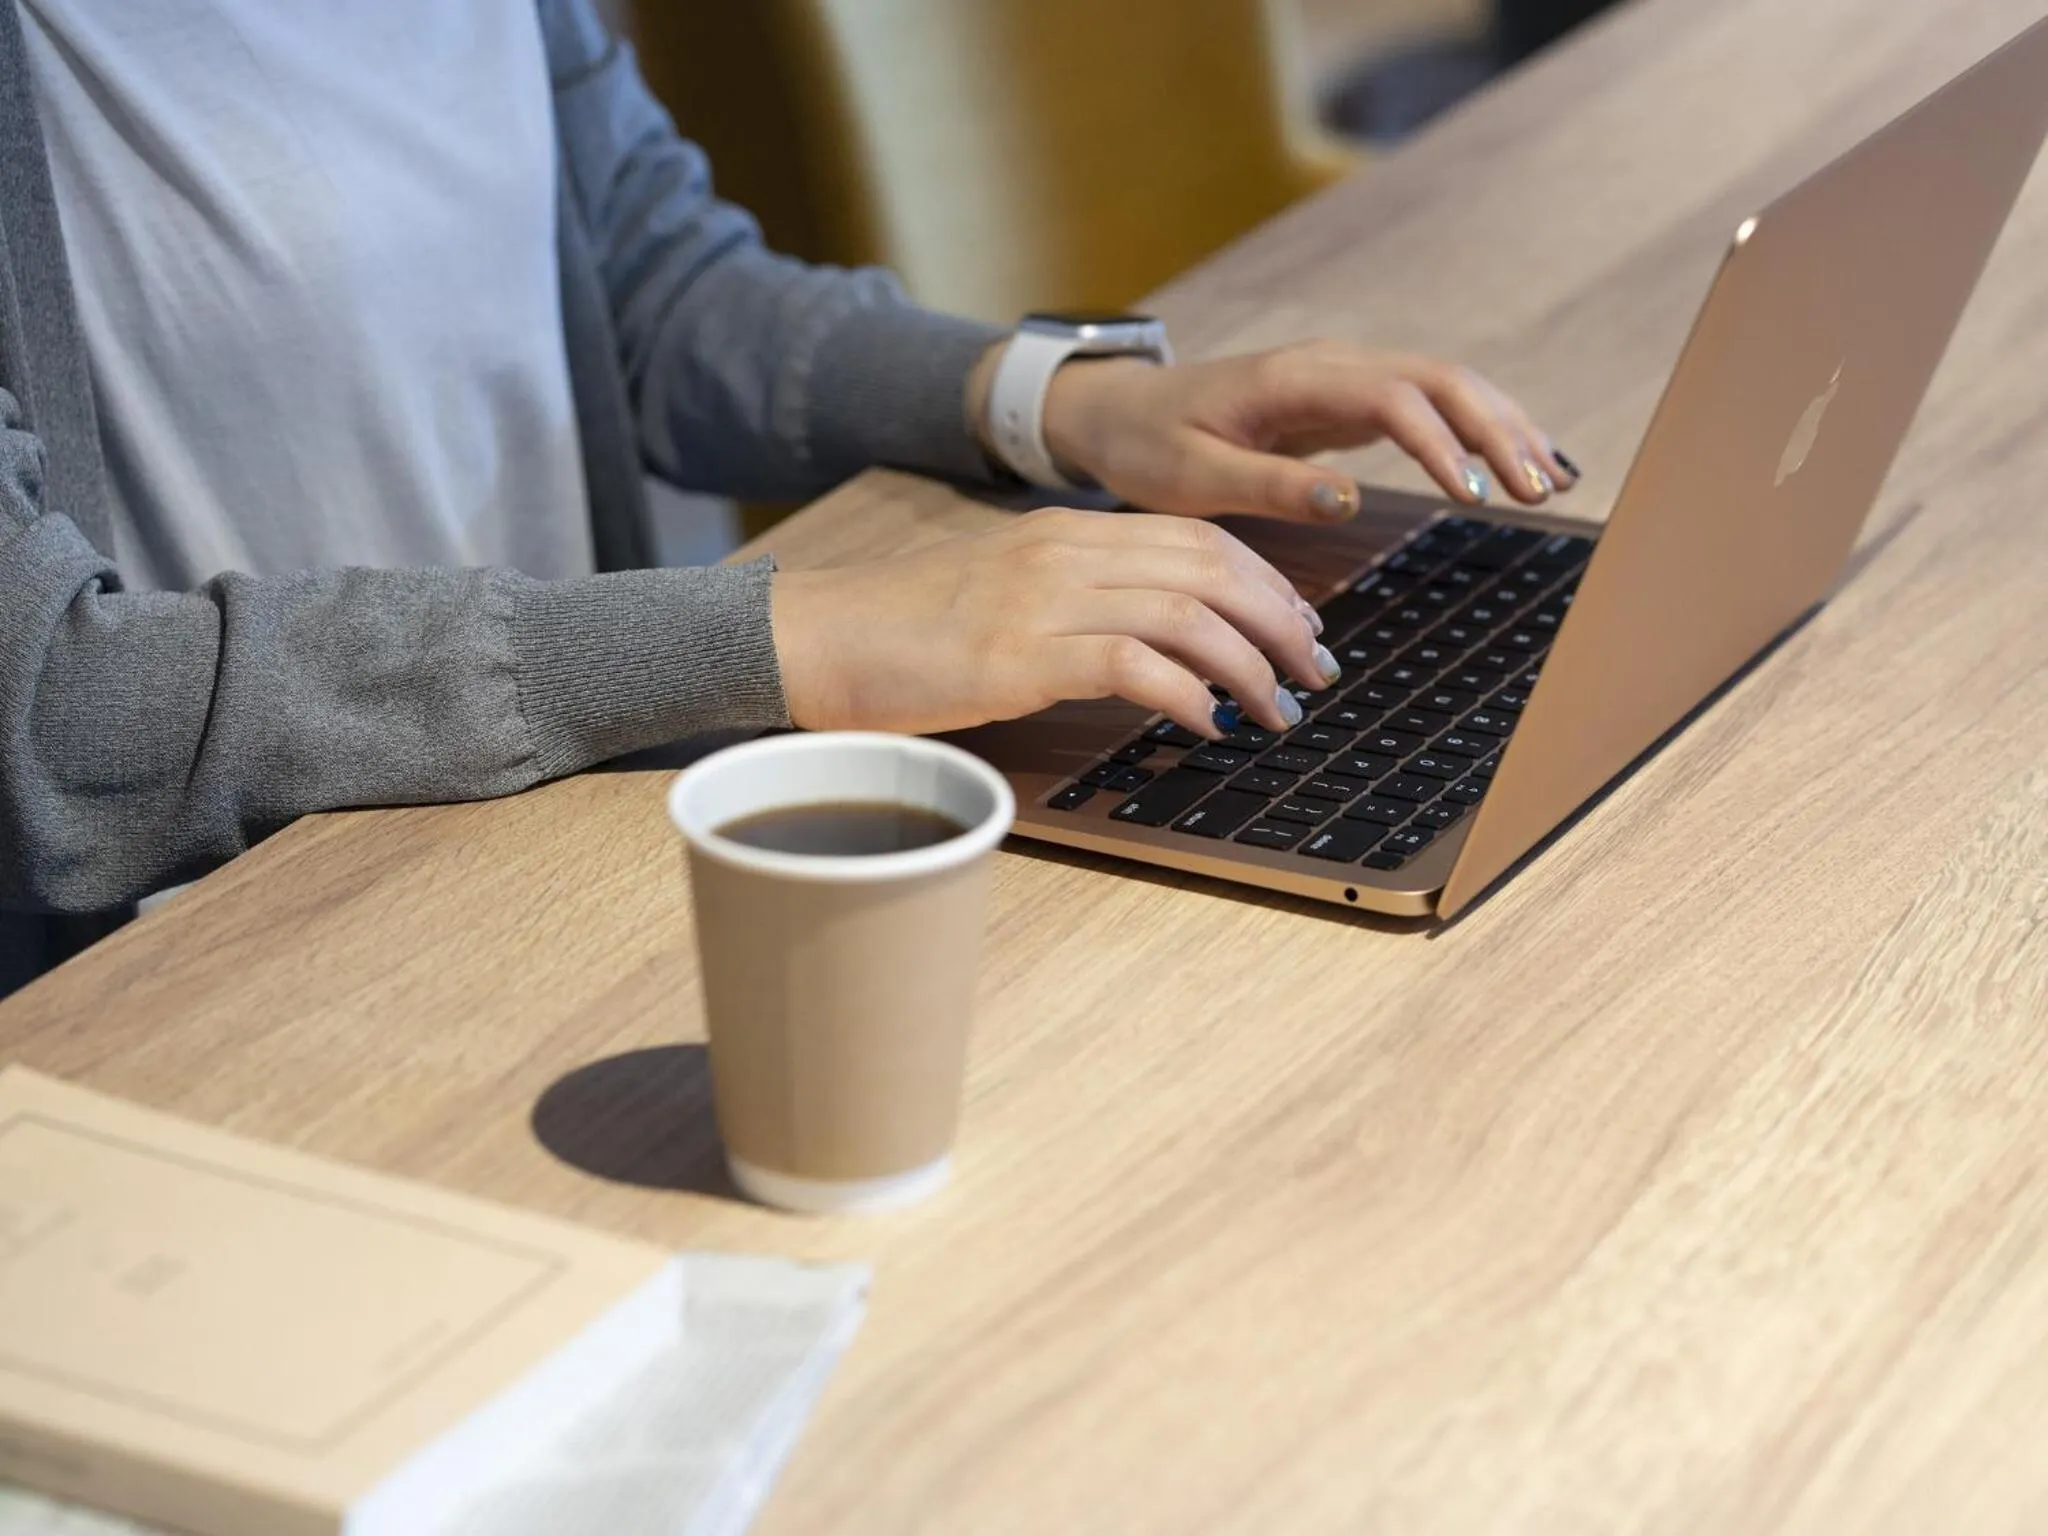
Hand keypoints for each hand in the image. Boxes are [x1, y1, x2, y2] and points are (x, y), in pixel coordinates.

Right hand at [770, 509, 1339, 738]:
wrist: (816, 636)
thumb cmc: (902, 632)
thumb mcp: (1002, 596)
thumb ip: (1074, 604)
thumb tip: (1150, 650)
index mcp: (1064, 532)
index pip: (1196, 537)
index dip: (1266, 581)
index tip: (1300, 628)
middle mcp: (1064, 552)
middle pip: (1210, 566)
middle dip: (1280, 621)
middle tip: (1315, 672)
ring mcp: (1043, 599)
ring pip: (1188, 613)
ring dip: (1250, 667)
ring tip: (1279, 711)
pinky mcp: (1021, 655)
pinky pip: (1135, 665)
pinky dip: (1188, 697)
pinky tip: (1208, 728)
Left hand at [1031, 340, 1579, 522]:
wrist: (1118, 412)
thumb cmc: (1148, 445)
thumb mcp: (1192, 476)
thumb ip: (1269, 484)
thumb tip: (1347, 497)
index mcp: (1293, 379)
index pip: (1393, 398)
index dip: (1441, 444)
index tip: (1474, 496)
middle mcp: (1330, 365)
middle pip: (1441, 380)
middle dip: (1498, 430)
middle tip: (1542, 490)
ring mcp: (1343, 378)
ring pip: (1445, 387)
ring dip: (1502, 427)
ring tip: (1553, 479)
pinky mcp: (1347, 400)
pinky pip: (1428, 407)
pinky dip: (1476, 432)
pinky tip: (1515, 466)